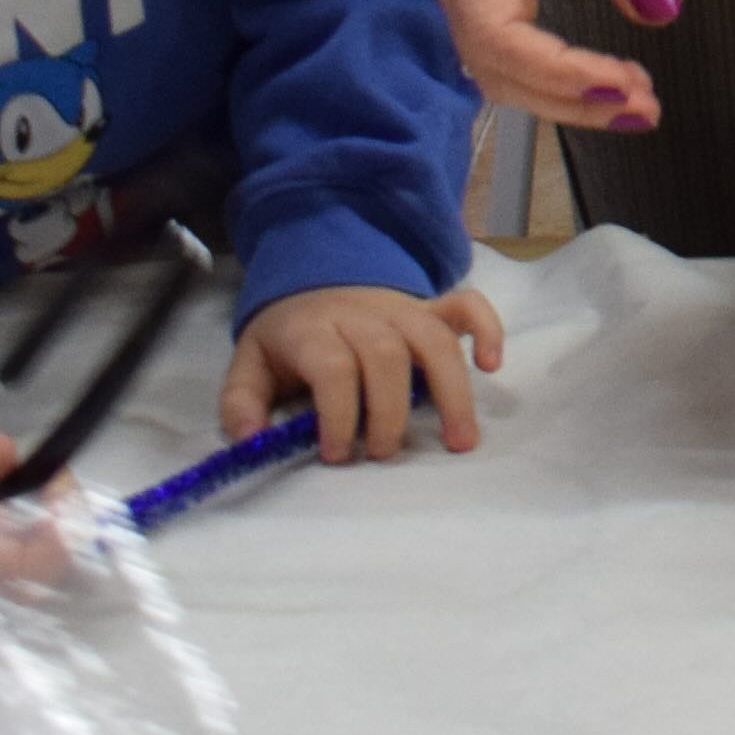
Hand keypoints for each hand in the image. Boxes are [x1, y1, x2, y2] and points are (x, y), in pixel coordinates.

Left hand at [223, 282, 500, 460]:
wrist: (310, 281)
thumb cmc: (286, 339)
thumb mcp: (249, 366)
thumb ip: (242, 403)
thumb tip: (251, 439)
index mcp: (312, 328)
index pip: (334, 367)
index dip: (338, 414)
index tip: (336, 453)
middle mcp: (361, 314)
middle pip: (386, 356)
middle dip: (389, 413)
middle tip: (382, 454)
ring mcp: (401, 307)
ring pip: (433, 340)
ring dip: (452, 392)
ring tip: (459, 442)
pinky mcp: (429, 306)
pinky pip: (466, 305)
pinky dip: (485, 329)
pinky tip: (491, 365)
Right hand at [430, 0, 670, 132]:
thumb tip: (659, 7)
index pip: (497, 35)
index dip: (558, 76)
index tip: (624, 87)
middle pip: (493, 65)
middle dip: (567, 99)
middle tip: (645, 108)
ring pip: (498, 66)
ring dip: (562, 96)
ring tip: (637, 103)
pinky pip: (511, 45)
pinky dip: (556, 73)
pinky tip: (608, 81)